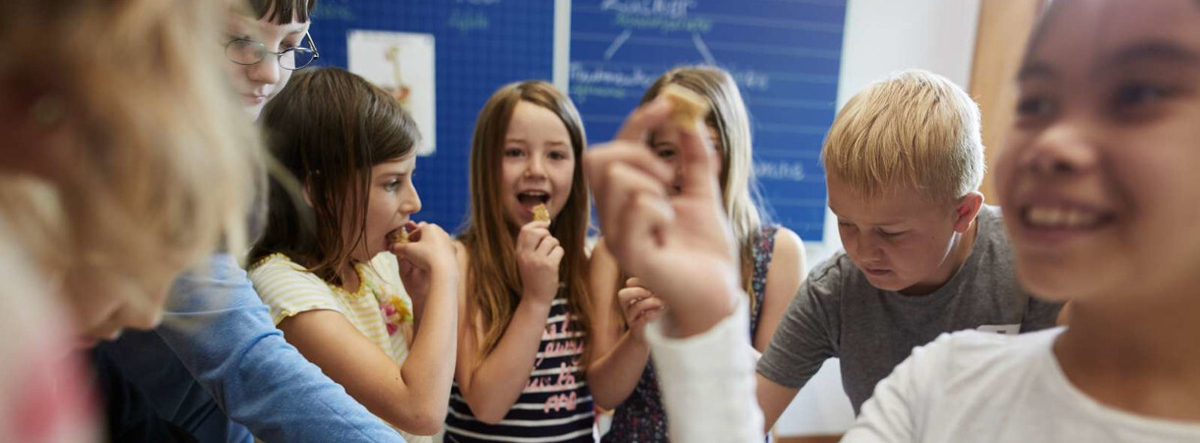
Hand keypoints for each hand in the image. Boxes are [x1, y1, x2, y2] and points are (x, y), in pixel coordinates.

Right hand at [390, 222, 457, 311]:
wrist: (444, 269)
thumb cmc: (424, 257)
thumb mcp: (407, 251)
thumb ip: (397, 247)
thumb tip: (390, 247)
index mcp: (429, 227)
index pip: (416, 230)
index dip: (409, 238)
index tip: (406, 246)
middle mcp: (441, 231)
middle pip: (426, 235)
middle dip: (419, 241)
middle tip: (413, 250)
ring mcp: (448, 241)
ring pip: (434, 242)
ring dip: (428, 247)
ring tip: (422, 257)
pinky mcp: (453, 250)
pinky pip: (442, 250)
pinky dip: (436, 254)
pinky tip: (432, 262)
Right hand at [515, 221, 562, 304]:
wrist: (535, 298)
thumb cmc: (533, 277)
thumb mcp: (526, 260)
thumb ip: (530, 245)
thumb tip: (543, 225)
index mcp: (519, 252)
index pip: (525, 230)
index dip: (537, 224)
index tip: (545, 224)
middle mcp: (526, 255)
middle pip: (537, 232)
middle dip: (546, 232)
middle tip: (549, 240)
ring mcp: (537, 260)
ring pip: (551, 240)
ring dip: (555, 245)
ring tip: (552, 254)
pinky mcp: (548, 266)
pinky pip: (558, 250)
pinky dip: (560, 253)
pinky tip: (555, 262)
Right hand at [584, 98, 740, 337]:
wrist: (718, 294)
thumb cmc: (706, 251)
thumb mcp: (705, 193)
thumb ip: (696, 157)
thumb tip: (690, 118)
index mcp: (628, 199)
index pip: (616, 148)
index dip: (640, 121)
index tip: (670, 104)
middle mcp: (614, 216)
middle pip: (599, 159)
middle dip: (639, 153)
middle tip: (672, 176)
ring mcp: (617, 235)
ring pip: (616, 179)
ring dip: (653, 183)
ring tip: (672, 208)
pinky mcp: (630, 254)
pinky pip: (636, 207)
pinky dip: (660, 208)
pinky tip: (670, 228)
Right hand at [617, 278, 664, 341]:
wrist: (649, 336)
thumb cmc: (654, 313)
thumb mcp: (654, 299)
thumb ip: (656, 289)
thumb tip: (669, 279)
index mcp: (630, 297)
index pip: (630, 283)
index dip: (642, 281)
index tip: (656, 284)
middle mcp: (627, 307)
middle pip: (623, 294)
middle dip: (639, 291)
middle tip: (652, 293)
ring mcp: (631, 319)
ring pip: (636, 307)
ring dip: (651, 302)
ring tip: (663, 303)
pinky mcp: (638, 329)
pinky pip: (642, 320)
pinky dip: (653, 314)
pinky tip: (660, 312)